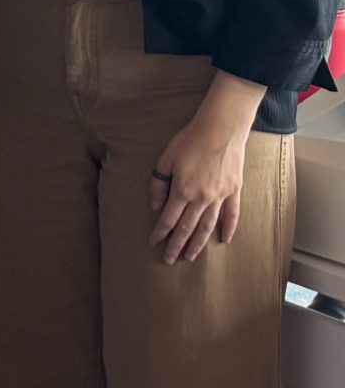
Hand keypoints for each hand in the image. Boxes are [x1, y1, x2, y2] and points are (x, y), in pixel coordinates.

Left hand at [149, 113, 249, 262]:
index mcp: (183, 190)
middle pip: (187, 228)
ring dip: (199, 243)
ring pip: (208, 226)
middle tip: (169, 259)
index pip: (168, 219)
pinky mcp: (235, 190)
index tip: (153, 242)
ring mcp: (221, 196)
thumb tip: (156, 206)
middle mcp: (203, 198)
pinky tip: (225, 240)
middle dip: (177, 245)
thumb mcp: (165, 160)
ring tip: (191, 256)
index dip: (160, 232)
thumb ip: (158, 184)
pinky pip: (233, 214)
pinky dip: (229, 228)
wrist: (221, 128)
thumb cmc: (190, 141)